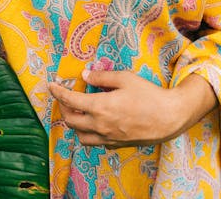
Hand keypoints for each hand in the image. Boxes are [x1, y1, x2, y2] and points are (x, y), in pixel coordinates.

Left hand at [48, 69, 217, 148]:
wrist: (169, 117)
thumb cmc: (148, 95)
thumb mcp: (125, 78)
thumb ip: (102, 77)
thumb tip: (84, 76)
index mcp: (100, 107)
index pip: (71, 101)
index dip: (58, 92)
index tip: (51, 85)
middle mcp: (100, 126)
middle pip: (71, 121)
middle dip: (64, 108)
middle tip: (66, 96)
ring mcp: (108, 138)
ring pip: (81, 136)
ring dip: (75, 124)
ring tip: (79, 111)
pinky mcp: (117, 144)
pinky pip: (96, 142)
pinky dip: (90, 133)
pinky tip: (97, 121)